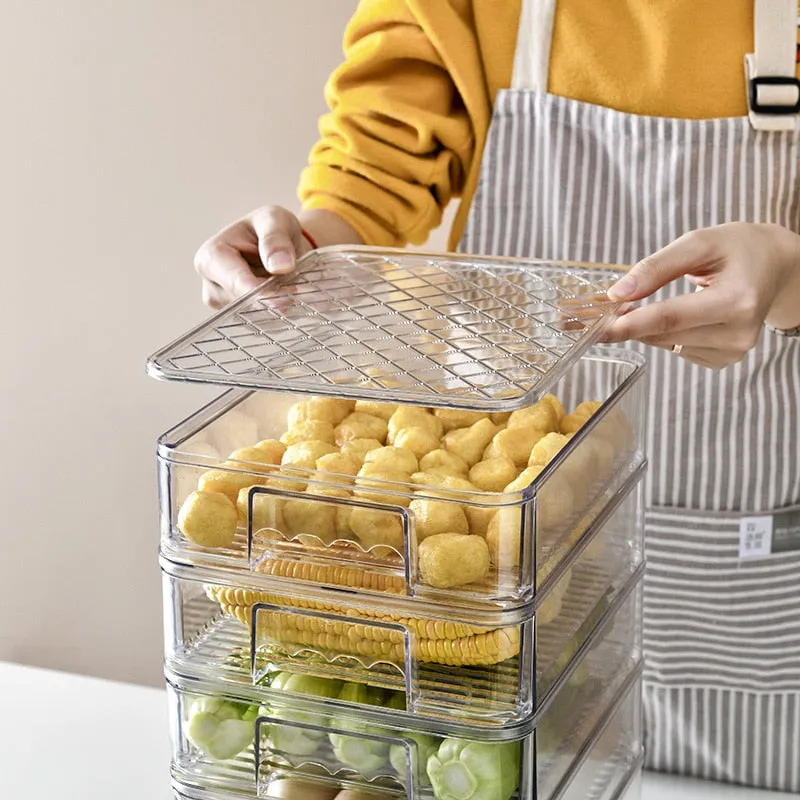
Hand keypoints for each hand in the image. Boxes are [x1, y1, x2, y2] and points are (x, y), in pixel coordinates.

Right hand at [194, 206, 361, 308]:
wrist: (280, 244)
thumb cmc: (270, 227)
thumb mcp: (274, 219)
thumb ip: (275, 238)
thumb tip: (280, 265)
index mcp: (211, 257)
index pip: (235, 282)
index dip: (261, 293)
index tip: (286, 299)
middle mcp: (212, 285)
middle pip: (242, 304)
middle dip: (272, 300)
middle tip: (297, 289)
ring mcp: (225, 304)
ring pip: (253, 317)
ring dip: (277, 308)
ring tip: (294, 289)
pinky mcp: (240, 315)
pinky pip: (260, 323)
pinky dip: (279, 315)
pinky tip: (291, 300)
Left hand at [600, 222, 799, 367]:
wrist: (776, 267)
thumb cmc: (739, 248)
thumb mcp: (699, 243)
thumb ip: (656, 267)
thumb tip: (618, 293)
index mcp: (736, 301)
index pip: (670, 318)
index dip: (630, 324)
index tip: (598, 329)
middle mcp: (739, 332)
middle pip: (665, 334)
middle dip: (631, 323)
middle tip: (611, 307)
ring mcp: (734, 351)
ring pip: (668, 345)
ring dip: (647, 329)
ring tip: (651, 304)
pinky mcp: (726, 359)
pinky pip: (678, 351)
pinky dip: (666, 335)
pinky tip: (679, 316)